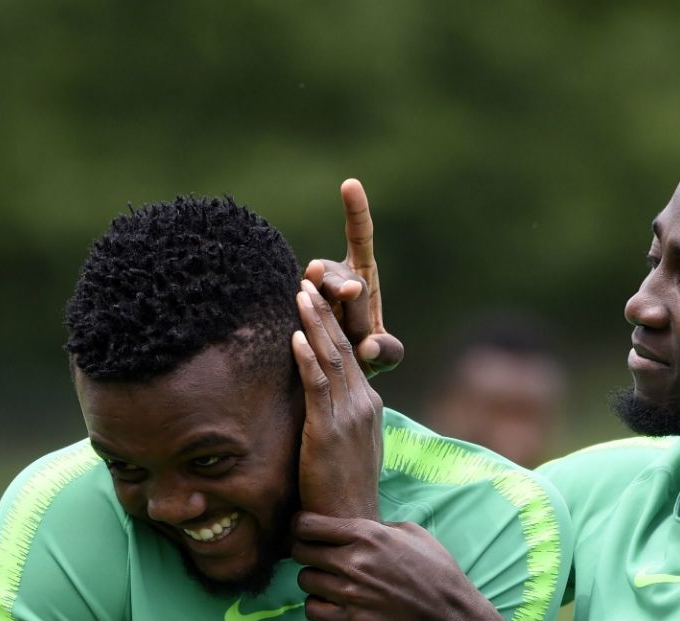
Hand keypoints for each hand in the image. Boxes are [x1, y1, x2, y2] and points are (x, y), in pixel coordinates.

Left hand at [292, 512, 482, 620]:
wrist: (448, 615)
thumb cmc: (435, 570)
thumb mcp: (412, 532)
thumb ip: (379, 525)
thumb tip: (358, 524)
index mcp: (366, 534)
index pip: (307, 525)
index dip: (300, 526)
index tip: (304, 531)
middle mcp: (353, 562)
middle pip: (300, 552)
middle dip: (304, 552)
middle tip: (316, 558)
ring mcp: (349, 594)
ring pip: (305, 580)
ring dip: (313, 580)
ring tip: (328, 582)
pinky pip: (311, 610)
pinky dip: (317, 605)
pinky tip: (330, 603)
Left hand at [293, 279, 383, 519]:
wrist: (349, 524)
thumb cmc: (340, 490)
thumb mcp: (343, 445)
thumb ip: (333, 418)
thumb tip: (316, 402)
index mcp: (368, 405)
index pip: (350, 353)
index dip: (332, 323)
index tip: (316, 297)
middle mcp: (364, 404)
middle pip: (343, 346)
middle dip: (324, 311)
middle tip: (308, 279)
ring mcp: (350, 416)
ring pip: (332, 358)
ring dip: (314, 324)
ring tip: (300, 294)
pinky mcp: (329, 431)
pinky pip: (318, 386)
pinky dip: (306, 359)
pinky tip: (294, 337)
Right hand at [304, 178, 404, 374]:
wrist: (334, 378)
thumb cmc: (364, 358)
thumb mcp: (383, 357)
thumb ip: (386, 353)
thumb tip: (371, 347)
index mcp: (361, 277)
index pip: (359, 237)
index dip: (356, 211)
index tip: (349, 184)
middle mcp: (332, 280)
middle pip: (337, 274)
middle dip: (344, 282)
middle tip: (350, 291)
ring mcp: (309, 295)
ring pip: (314, 289)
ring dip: (319, 290)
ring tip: (313, 286)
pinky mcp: (293, 312)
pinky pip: (295, 308)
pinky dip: (299, 314)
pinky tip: (293, 315)